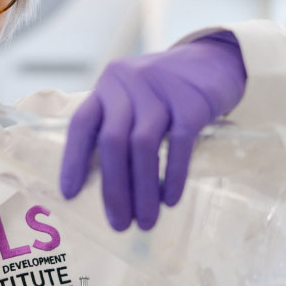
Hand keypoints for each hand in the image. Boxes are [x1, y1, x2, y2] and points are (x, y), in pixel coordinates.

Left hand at [59, 32, 246, 230]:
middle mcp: (128, 84)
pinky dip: (173, 176)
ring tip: (146, 221)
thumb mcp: (134, 99)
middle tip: (119, 224)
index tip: (69, 195)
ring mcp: (160, 90)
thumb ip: (117, 128)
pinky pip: (178, 144)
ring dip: (143, 191)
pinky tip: (171, 200)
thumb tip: (108, 189)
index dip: (72, 160)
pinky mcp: (191, 102)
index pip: (82, 125)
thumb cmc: (166, 92)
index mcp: (107, 87)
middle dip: (114, 189)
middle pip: (112, 142)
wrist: (216, 60)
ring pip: (143, 147)